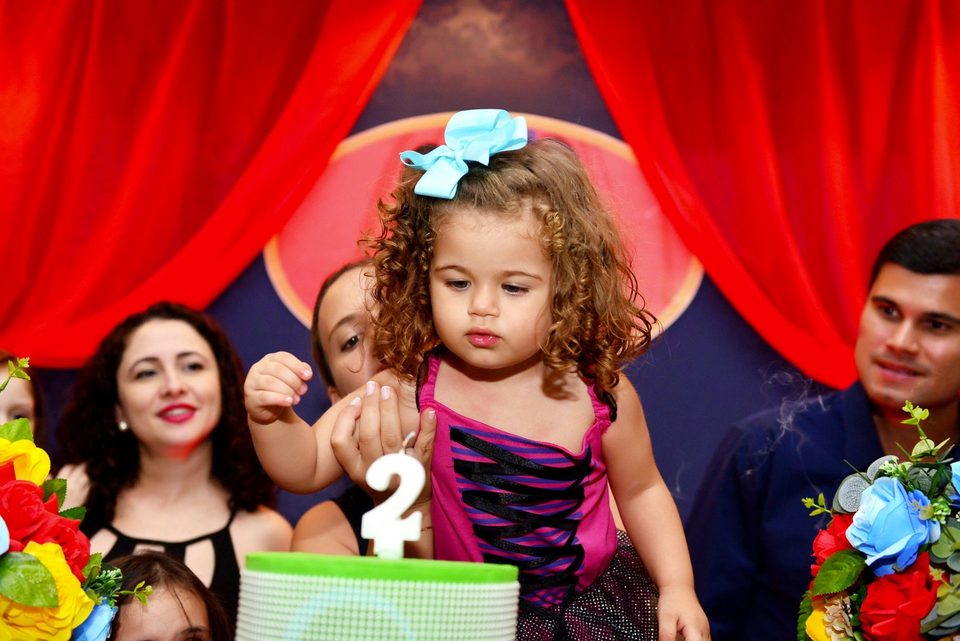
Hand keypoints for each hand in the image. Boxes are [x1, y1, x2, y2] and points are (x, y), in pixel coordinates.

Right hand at [244, 352, 312, 424]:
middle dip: (294, 380)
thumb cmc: (283, 389)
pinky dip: (279, 399)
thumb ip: (301, 373)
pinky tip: (289, 402)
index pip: (283, 357)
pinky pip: (264, 396)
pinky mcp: (251, 398)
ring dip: (287, 390)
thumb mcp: (293, 379)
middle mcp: (258, 368)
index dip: (297, 366)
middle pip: (277, 369)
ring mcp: (252, 382)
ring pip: (270, 382)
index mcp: (270, 359)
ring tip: (297, 399)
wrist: (268, 410)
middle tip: (303, 391)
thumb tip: (307, 373)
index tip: (308, 376)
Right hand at [330, 380, 436, 505]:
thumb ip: (355, 437)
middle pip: (369, 435)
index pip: (340, 442)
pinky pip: (424, 446)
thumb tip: (358, 399)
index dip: (345, 419)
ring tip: (389, 391)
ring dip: (390, 410)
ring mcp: (397, 472)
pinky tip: (429, 411)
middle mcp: (373, 472)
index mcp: (355, 469)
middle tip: (374, 386)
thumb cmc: (378, 476)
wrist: (403, 505)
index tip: (356, 401)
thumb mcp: (360, 463)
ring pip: (392, 437)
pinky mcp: (419, 470)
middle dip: (370, 407)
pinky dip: (428, 428)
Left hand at [657, 585, 709, 640]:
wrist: (678, 587)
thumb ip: (666, 635)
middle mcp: (704, 631)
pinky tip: (684, 638)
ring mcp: (706, 630)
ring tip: (680, 637)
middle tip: (675, 638)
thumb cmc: (671, 601)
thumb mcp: (665, 618)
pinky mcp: (703, 629)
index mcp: (695, 629)